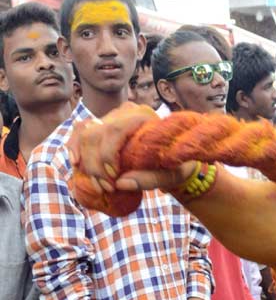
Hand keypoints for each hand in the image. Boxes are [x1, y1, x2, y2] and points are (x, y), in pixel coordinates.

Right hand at [67, 102, 191, 193]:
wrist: (175, 158)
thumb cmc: (177, 165)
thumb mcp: (173, 175)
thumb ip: (151, 179)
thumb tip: (121, 184)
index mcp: (146, 117)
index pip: (116, 129)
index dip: (108, 154)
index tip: (113, 179)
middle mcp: (127, 111)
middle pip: (97, 133)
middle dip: (96, 165)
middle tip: (106, 188)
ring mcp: (113, 116)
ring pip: (85, 132)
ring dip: (86, 161)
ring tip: (98, 185)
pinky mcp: (102, 124)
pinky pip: (81, 130)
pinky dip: (74, 146)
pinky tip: (75, 163)